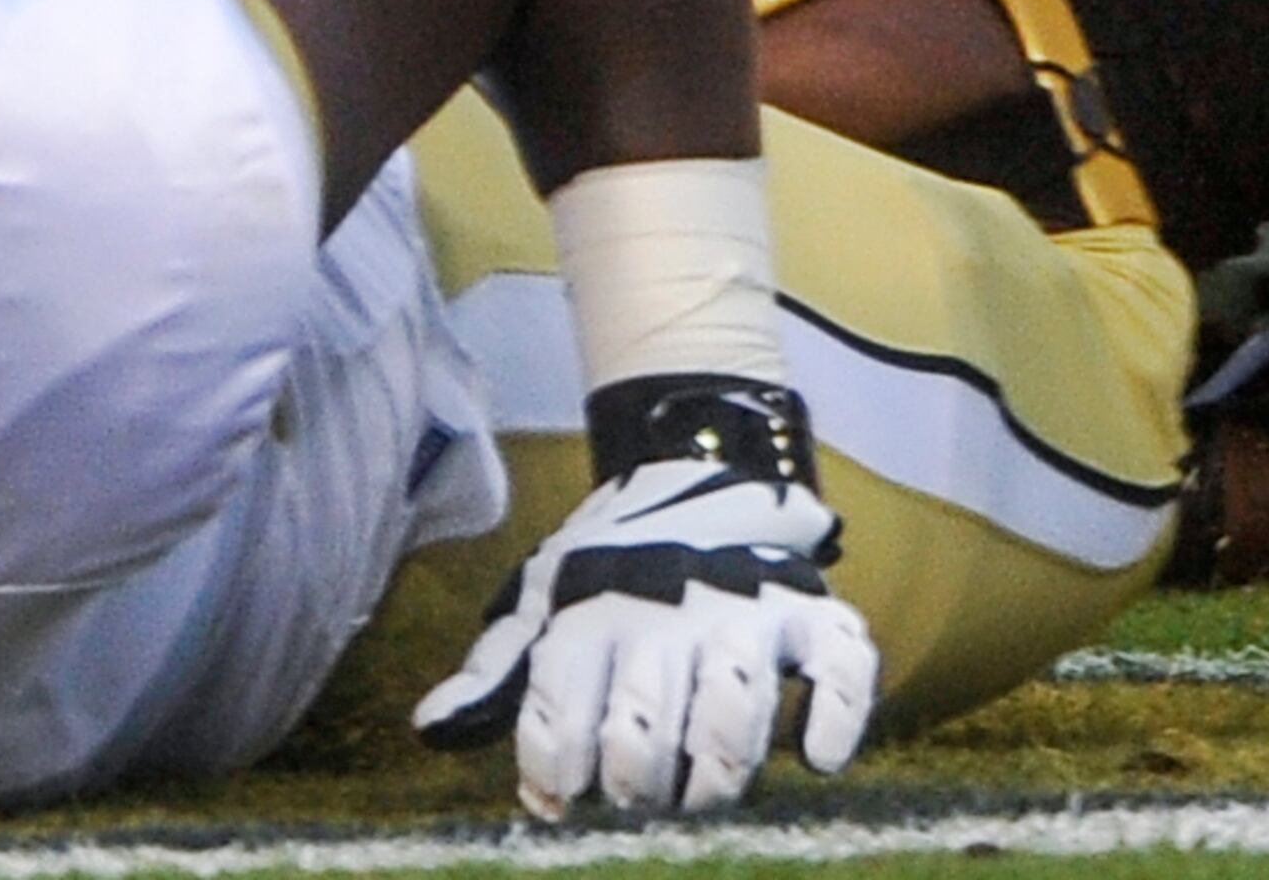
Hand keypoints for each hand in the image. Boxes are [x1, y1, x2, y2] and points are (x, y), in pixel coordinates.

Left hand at [413, 442, 875, 821]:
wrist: (696, 472)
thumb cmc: (610, 569)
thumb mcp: (544, 605)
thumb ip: (498, 674)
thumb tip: (429, 729)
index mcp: (590, 620)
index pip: (559, 721)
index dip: (556, 776)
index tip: (563, 797)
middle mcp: (663, 618)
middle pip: (642, 738)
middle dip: (634, 787)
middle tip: (637, 794)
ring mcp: (741, 615)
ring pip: (731, 714)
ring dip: (718, 769)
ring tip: (704, 786)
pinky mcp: (811, 615)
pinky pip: (840, 672)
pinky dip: (833, 719)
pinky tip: (812, 751)